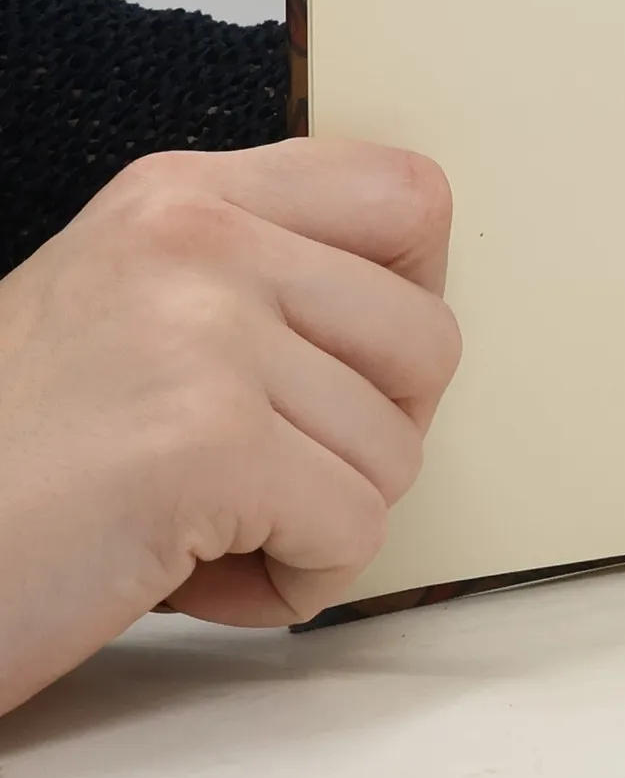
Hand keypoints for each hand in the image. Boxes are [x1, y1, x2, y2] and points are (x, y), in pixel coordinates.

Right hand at [0, 140, 459, 715]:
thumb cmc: (14, 465)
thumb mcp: (131, 310)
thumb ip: (262, 282)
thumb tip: (419, 321)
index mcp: (185, 195)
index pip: (410, 196)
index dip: (407, 304)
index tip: (339, 370)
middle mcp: (198, 237)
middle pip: (430, 339)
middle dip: (368, 437)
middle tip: (257, 476)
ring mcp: (201, 331)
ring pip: (398, 449)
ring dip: (315, 521)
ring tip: (195, 527)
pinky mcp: (203, 441)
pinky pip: (355, 527)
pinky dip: (292, 582)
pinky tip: (187, 575)